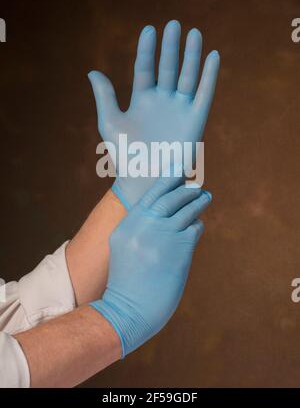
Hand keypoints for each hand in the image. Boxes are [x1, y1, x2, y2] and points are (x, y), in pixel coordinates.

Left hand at [88, 20, 219, 208]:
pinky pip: (205, 94)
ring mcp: (179, 109)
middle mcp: (162, 102)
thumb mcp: (111, 122)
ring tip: (194, 33)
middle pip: (168, 68)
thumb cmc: (125, 156)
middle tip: (174, 24)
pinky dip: (210, 76)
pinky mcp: (196, 120)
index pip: (145, 68)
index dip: (147, 49)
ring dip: (191, 56)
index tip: (150, 29)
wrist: (145, 181)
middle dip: (171, 47)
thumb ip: (105, 96)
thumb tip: (92, 71)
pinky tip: (213, 57)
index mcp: (141, 100)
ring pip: (188, 76)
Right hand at [90, 172, 211, 355]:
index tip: (179, 169)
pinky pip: (194, 229)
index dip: (167, 178)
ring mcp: (162, 236)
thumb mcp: (124, 247)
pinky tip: (196, 226)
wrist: (129, 309)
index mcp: (128, 224)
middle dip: (186, 189)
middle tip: (197, 186)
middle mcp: (144, 225)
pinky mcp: (180, 248)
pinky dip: (197, 225)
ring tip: (205, 196)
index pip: (151, 194)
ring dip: (198, 202)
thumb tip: (163, 210)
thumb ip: (139, 227)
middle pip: (171, 197)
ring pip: (186, 210)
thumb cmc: (127, 281)